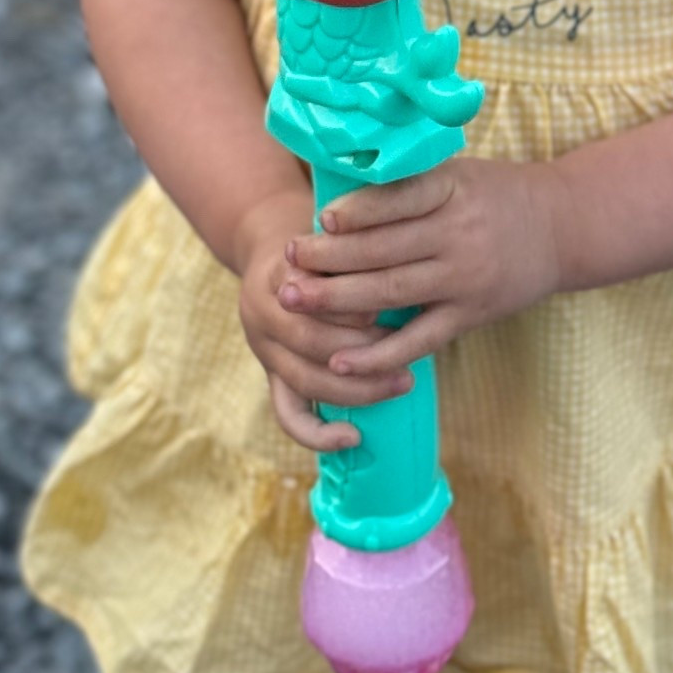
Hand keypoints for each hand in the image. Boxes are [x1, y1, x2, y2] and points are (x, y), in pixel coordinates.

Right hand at [232, 192, 416, 453]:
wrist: (277, 251)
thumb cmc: (325, 242)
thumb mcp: (336, 234)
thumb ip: (357, 250)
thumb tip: (407, 269)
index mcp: (278, 273)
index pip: (311, 296)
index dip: (350, 308)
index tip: (387, 311)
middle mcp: (263, 312)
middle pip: (310, 341)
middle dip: (363, 351)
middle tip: (409, 354)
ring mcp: (266, 349)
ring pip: (305, 379)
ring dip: (356, 388)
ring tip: (403, 383)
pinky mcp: (272, 376)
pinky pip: (289, 415)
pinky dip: (318, 434)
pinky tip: (352, 438)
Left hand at [278, 157, 565, 377]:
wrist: (561, 227)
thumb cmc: (495, 194)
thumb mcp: (459, 172)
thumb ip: (409, 183)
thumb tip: (339, 195)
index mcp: (454, 189)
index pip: (399, 199)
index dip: (358, 211)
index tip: (321, 219)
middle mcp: (459, 233)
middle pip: (384, 249)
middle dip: (329, 258)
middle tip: (288, 261)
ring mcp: (465, 277)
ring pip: (392, 292)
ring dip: (338, 300)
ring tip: (295, 300)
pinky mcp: (470, 314)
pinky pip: (419, 339)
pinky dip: (378, 353)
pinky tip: (341, 361)